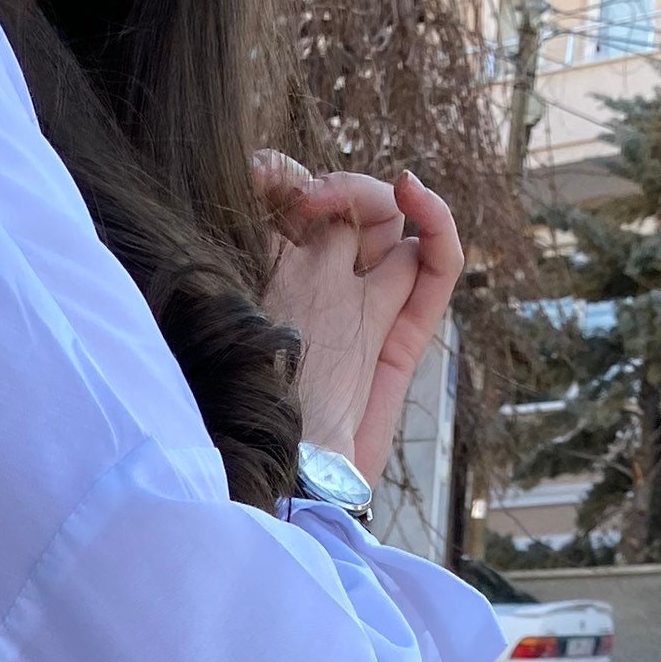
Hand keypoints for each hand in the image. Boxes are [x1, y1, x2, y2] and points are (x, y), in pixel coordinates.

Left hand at [254, 160, 463, 485]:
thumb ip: (230, 275)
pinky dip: (437, 221)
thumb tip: (236, 199)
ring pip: (387, 223)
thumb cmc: (240, 415)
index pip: (296, 214)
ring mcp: (371, 311)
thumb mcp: (222, 325)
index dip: (282, 182)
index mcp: (283, 291)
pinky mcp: (405, 337)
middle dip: (328, 188)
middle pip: (347, 211)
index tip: (258, 175)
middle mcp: (330, 295)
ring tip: (330, 203)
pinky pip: (438, 265)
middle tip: (301, 199)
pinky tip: (412, 191)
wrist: (277, 486)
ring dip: (365, 196)